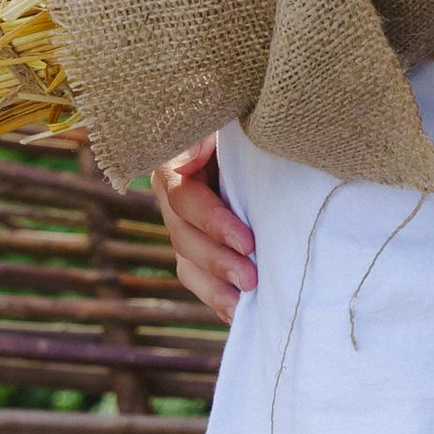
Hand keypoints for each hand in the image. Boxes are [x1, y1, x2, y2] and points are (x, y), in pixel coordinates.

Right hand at [154, 136, 254, 323]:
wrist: (259, 135)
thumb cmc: (244, 121)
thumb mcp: (226, 119)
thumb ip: (206, 135)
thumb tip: (192, 156)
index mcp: (175, 168)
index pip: (185, 201)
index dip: (214, 224)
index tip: (248, 241)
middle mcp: (174, 202)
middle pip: (184, 239)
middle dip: (217, 262)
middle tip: (251, 279)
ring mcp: (185, 229)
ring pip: (188, 265)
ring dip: (215, 288)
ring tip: (243, 303)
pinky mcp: (201, 249)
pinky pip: (200, 279)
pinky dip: (217, 297)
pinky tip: (237, 315)